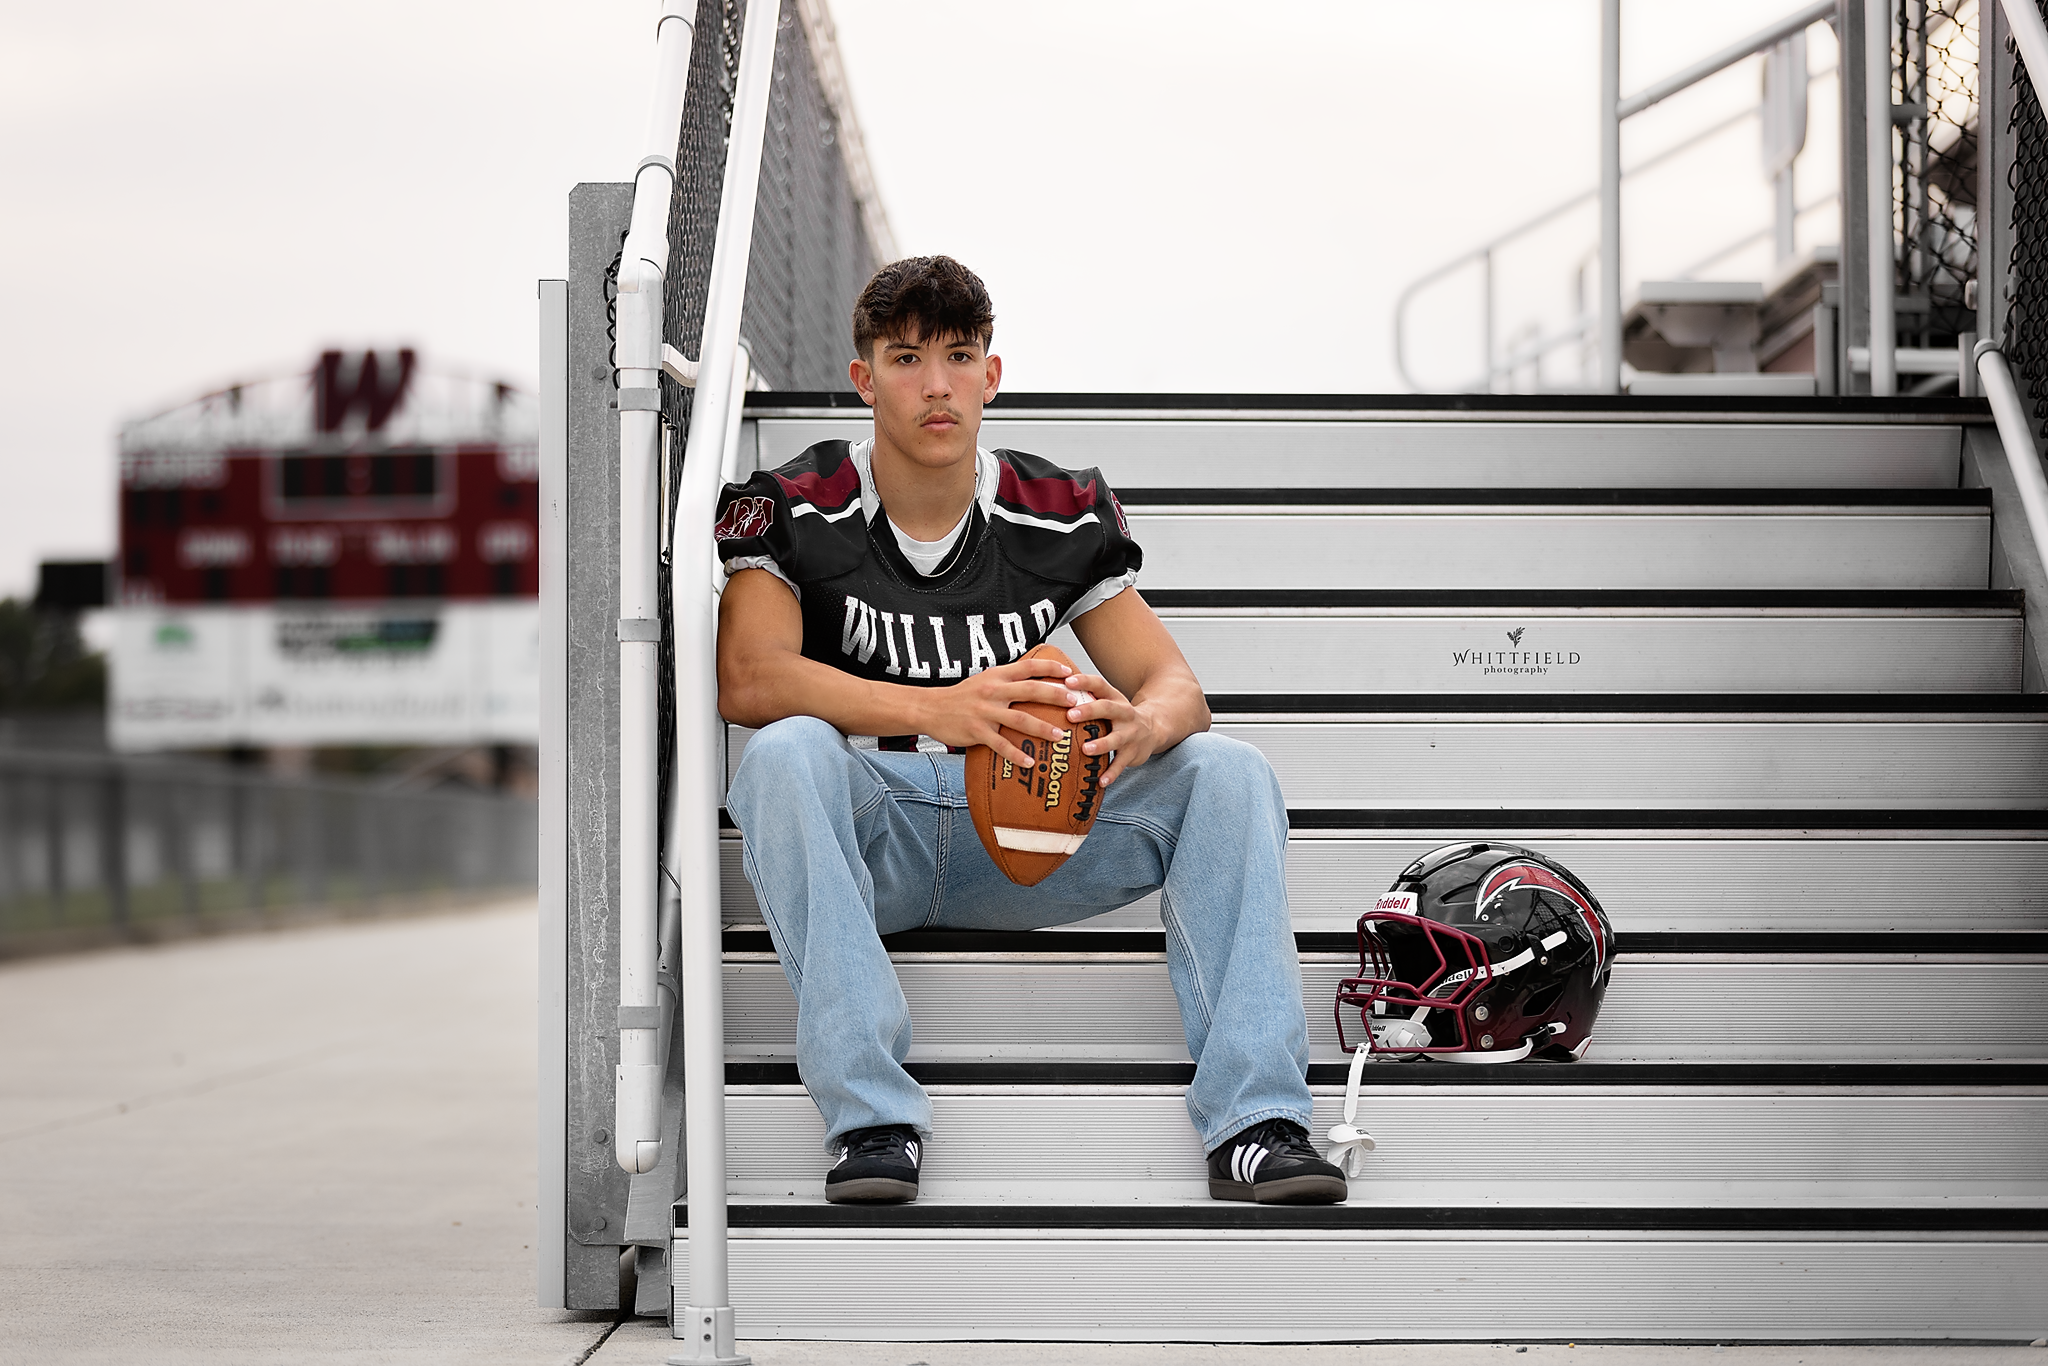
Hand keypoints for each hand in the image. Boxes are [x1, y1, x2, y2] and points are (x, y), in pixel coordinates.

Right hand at [913, 657, 1089, 769]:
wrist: (929, 708)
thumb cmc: (961, 696)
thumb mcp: (984, 680)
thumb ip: (1007, 679)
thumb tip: (1035, 679)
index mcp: (997, 676)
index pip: (1029, 666)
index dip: (1051, 668)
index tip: (1070, 673)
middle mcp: (993, 691)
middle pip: (1031, 691)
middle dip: (1056, 696)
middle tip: (1076, 704)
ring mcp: (985, 712)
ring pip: (1020, 720)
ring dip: (1043, 728)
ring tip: (1060, 737)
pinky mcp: (977, 732)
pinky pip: (1000, 745)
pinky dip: (1016, 755)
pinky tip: (1030, 763)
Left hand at [1060, 671, 1160, 786]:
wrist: (1155, 728)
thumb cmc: (1119, 715)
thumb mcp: (1108, 701)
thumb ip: (1085, 697)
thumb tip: (1049, 690)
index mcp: (1114, 698)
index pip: (1099, 684)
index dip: (1084, 682)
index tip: (1067, 682)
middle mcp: (1124, 713)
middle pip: (1107, 709)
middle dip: (1089, 711)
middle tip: (1070, 715)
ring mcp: (1130, 734)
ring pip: (1116, 739)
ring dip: (1101, 744)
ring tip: (1086, 749)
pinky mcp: (1133, 753)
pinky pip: (1121, 765)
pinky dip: (1111, 773)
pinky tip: (1101, 781)